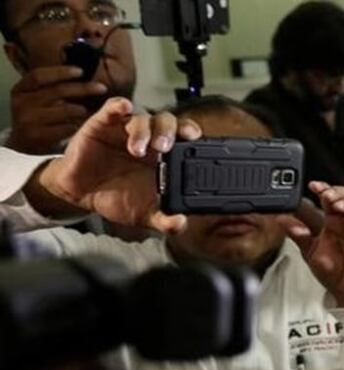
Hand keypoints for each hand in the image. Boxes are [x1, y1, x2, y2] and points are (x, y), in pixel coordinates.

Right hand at [6, 65, 109, 154]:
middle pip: (57, 91)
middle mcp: (21, 103)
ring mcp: (28, 120)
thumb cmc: (38, 117)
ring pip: (65, 110)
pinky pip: (67, 128)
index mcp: (20, 90)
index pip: (39, 75)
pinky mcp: (38, 136)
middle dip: (83, 88)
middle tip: (102, 88)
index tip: (81, 71)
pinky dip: (77, 125)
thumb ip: (52, 87)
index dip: (61, 72)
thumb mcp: (37, 99)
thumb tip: (82, 73)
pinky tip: (80, 126)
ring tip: (85, 111)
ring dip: (81, 109)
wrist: (23, 145)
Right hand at [32, 98, 200, 230]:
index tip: (196, 140)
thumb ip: (164, 220)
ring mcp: (127, 129)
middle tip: (164, 148)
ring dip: (143, 130)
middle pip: (167, 123)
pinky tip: (122, 108)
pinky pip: (112, 109)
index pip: (185, 138)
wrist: (83, 195)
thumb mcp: (145, 215)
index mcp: (166, 157)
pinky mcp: (103, 124)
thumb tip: (180, 224)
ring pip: (142, 117)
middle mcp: (150, 138)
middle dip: (169, 132)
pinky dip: (118, 106)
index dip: (192, 135)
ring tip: (136, 149)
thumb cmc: (119, 199)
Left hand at [279, 183, 343, 307]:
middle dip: (337, 191)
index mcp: (332, 219)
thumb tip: (281, 220)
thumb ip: (298, 235)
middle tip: (326, 196)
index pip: (329, 197)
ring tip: (339, 207)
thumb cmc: (331, 271)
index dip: (323, 188)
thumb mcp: (310, 252)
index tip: (312, 186)